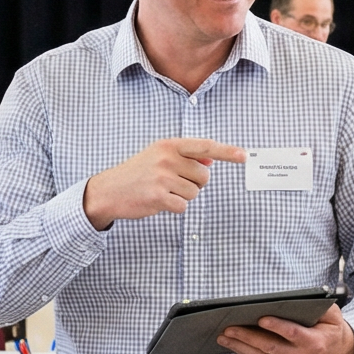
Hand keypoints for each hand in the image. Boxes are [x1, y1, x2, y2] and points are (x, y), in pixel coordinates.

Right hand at [81, 137, 247, 228]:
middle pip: (203, 176)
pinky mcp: (159, 197)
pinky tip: (159, 202)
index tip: (244, 156)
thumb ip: (185, 156)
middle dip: (193, 183)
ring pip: (195, 193)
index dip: (227, 152)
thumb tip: (210, 160)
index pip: (205, 146)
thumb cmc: (137, 173)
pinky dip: (175, 207)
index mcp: (169, 145)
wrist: (109, 190)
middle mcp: (167, 158)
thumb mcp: (158, 156)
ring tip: (162, 191)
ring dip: (182, 196)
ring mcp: (163, 177)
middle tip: (172, 183)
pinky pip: (184, 206)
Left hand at [217, 305, 353, 353]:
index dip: (276, 327)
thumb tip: (296, 299)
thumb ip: (318, 307)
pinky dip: (244, 352)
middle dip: (248, 337)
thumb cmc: (331, 329)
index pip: (292, 334)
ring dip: (239, 347)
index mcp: (314, 342)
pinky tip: (231, 343)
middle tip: (229, 328)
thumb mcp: (332, 315)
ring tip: (222, 337)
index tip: (261, 318)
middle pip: (270, 347)